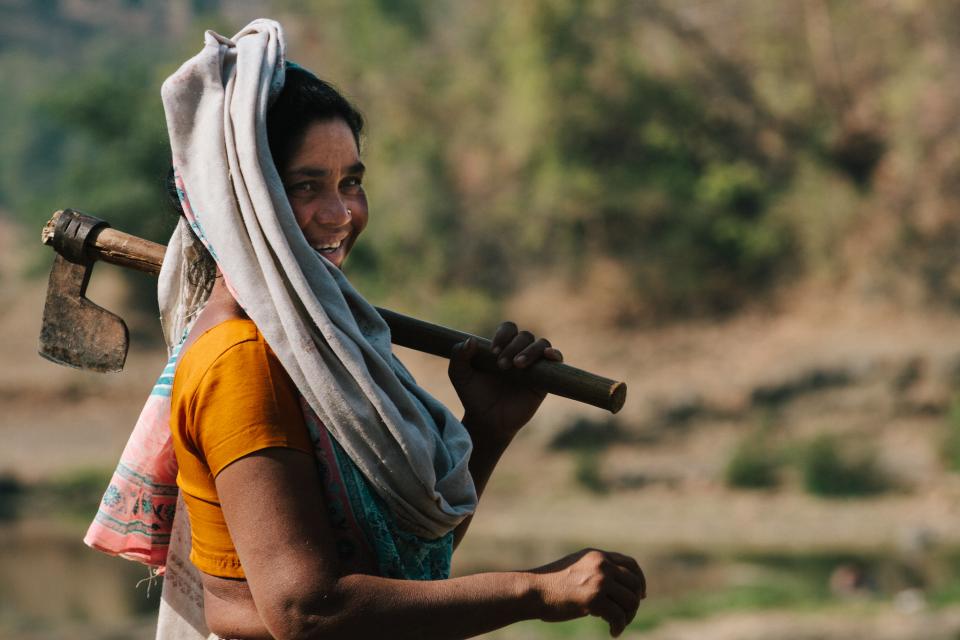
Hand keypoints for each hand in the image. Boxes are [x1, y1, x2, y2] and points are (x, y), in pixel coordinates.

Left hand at [448, 321, 562, 441]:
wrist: (487, 421)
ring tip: (517, 365)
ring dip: (530, 351)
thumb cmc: (474, 397)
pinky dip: (555, 354)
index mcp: (502, 347)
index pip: (509, 329)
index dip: (503, 335)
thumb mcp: (459, 376)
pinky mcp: (545, 379)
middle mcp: (519, 353)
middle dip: (513, 347)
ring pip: (541, 344)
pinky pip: (557, 360)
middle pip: (525, 336)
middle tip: (501, 365)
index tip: (492, 351)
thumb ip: (458, 356)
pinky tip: (548, 356)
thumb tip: (471, 340)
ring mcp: (534, 365)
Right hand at [530, 549, 645, 637]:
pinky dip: (619, 627)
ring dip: (627, 617)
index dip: (639, 580)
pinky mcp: (594, 599)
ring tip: (617, 625)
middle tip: (625, 616)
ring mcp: (599, 580)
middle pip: (634, 584)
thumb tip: (615, 585)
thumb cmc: (551, 583)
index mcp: (598, 555)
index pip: (631, 564)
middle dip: (634, 603)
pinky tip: (613, 633)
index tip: (640, 595)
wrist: (533, 590)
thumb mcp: (576, 567)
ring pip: (630, 601)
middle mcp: (601, 564)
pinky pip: (619, 616)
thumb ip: (595, 570)